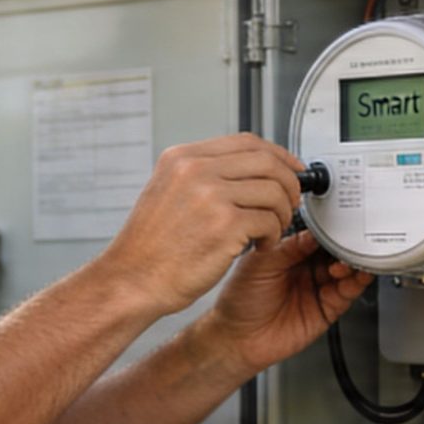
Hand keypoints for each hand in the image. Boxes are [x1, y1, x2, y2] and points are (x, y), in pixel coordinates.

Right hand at [96, 134, 306, 319]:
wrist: (132, 281)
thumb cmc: (151, 248)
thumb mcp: (168, 193)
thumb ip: (202, 176)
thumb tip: (249, 171)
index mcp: (182, 158)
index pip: (245, 142)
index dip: (277, 155)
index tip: (291, 170)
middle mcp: (195, 170)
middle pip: (266, 161)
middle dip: (289, 183)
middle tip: (290, 203)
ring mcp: (210, 195)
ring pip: (274, 191)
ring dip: (282, 213)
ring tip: (270, 230)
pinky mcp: (225, 225)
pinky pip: (269, 221)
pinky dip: (273, 235)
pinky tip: (259, 245)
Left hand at [192, 229, 373, 376]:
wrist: (236, 339)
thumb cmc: (238, 302)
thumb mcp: (259, 263)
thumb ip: (289, 247)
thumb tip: (315, 233)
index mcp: (289, 254)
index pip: (316, 236)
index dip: (328, 230)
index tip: (337, 224)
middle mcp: (305, 270)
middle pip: (335, 251)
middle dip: (344, 245)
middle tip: (348, 241)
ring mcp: (317, 290)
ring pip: (346, 271)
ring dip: (353, 262)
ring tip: (350, 259)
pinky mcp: (327, 310)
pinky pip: (348, 293)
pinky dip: (357, 282)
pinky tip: (357, 274)